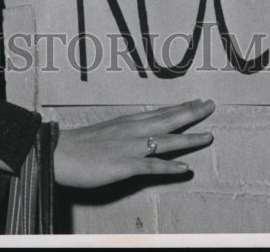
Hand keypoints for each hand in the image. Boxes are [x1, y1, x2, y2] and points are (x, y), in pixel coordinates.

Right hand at [53, 99, 214, 187]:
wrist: (59, 152)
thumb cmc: (79, 144)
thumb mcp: (106, 132)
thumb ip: (124, 132)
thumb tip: (138, 134)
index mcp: (128, 122)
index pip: (161, 112)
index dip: (181, 107)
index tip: (197, 101)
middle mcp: (133, 130)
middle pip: (169, 120)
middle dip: (192, 113)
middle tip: (211, 105)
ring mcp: (131, 147)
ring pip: (167, 141)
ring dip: (190, 139)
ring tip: (209, 136)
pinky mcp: (125, 165)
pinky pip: (152, 167)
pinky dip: (170, 167)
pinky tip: (186, 168)